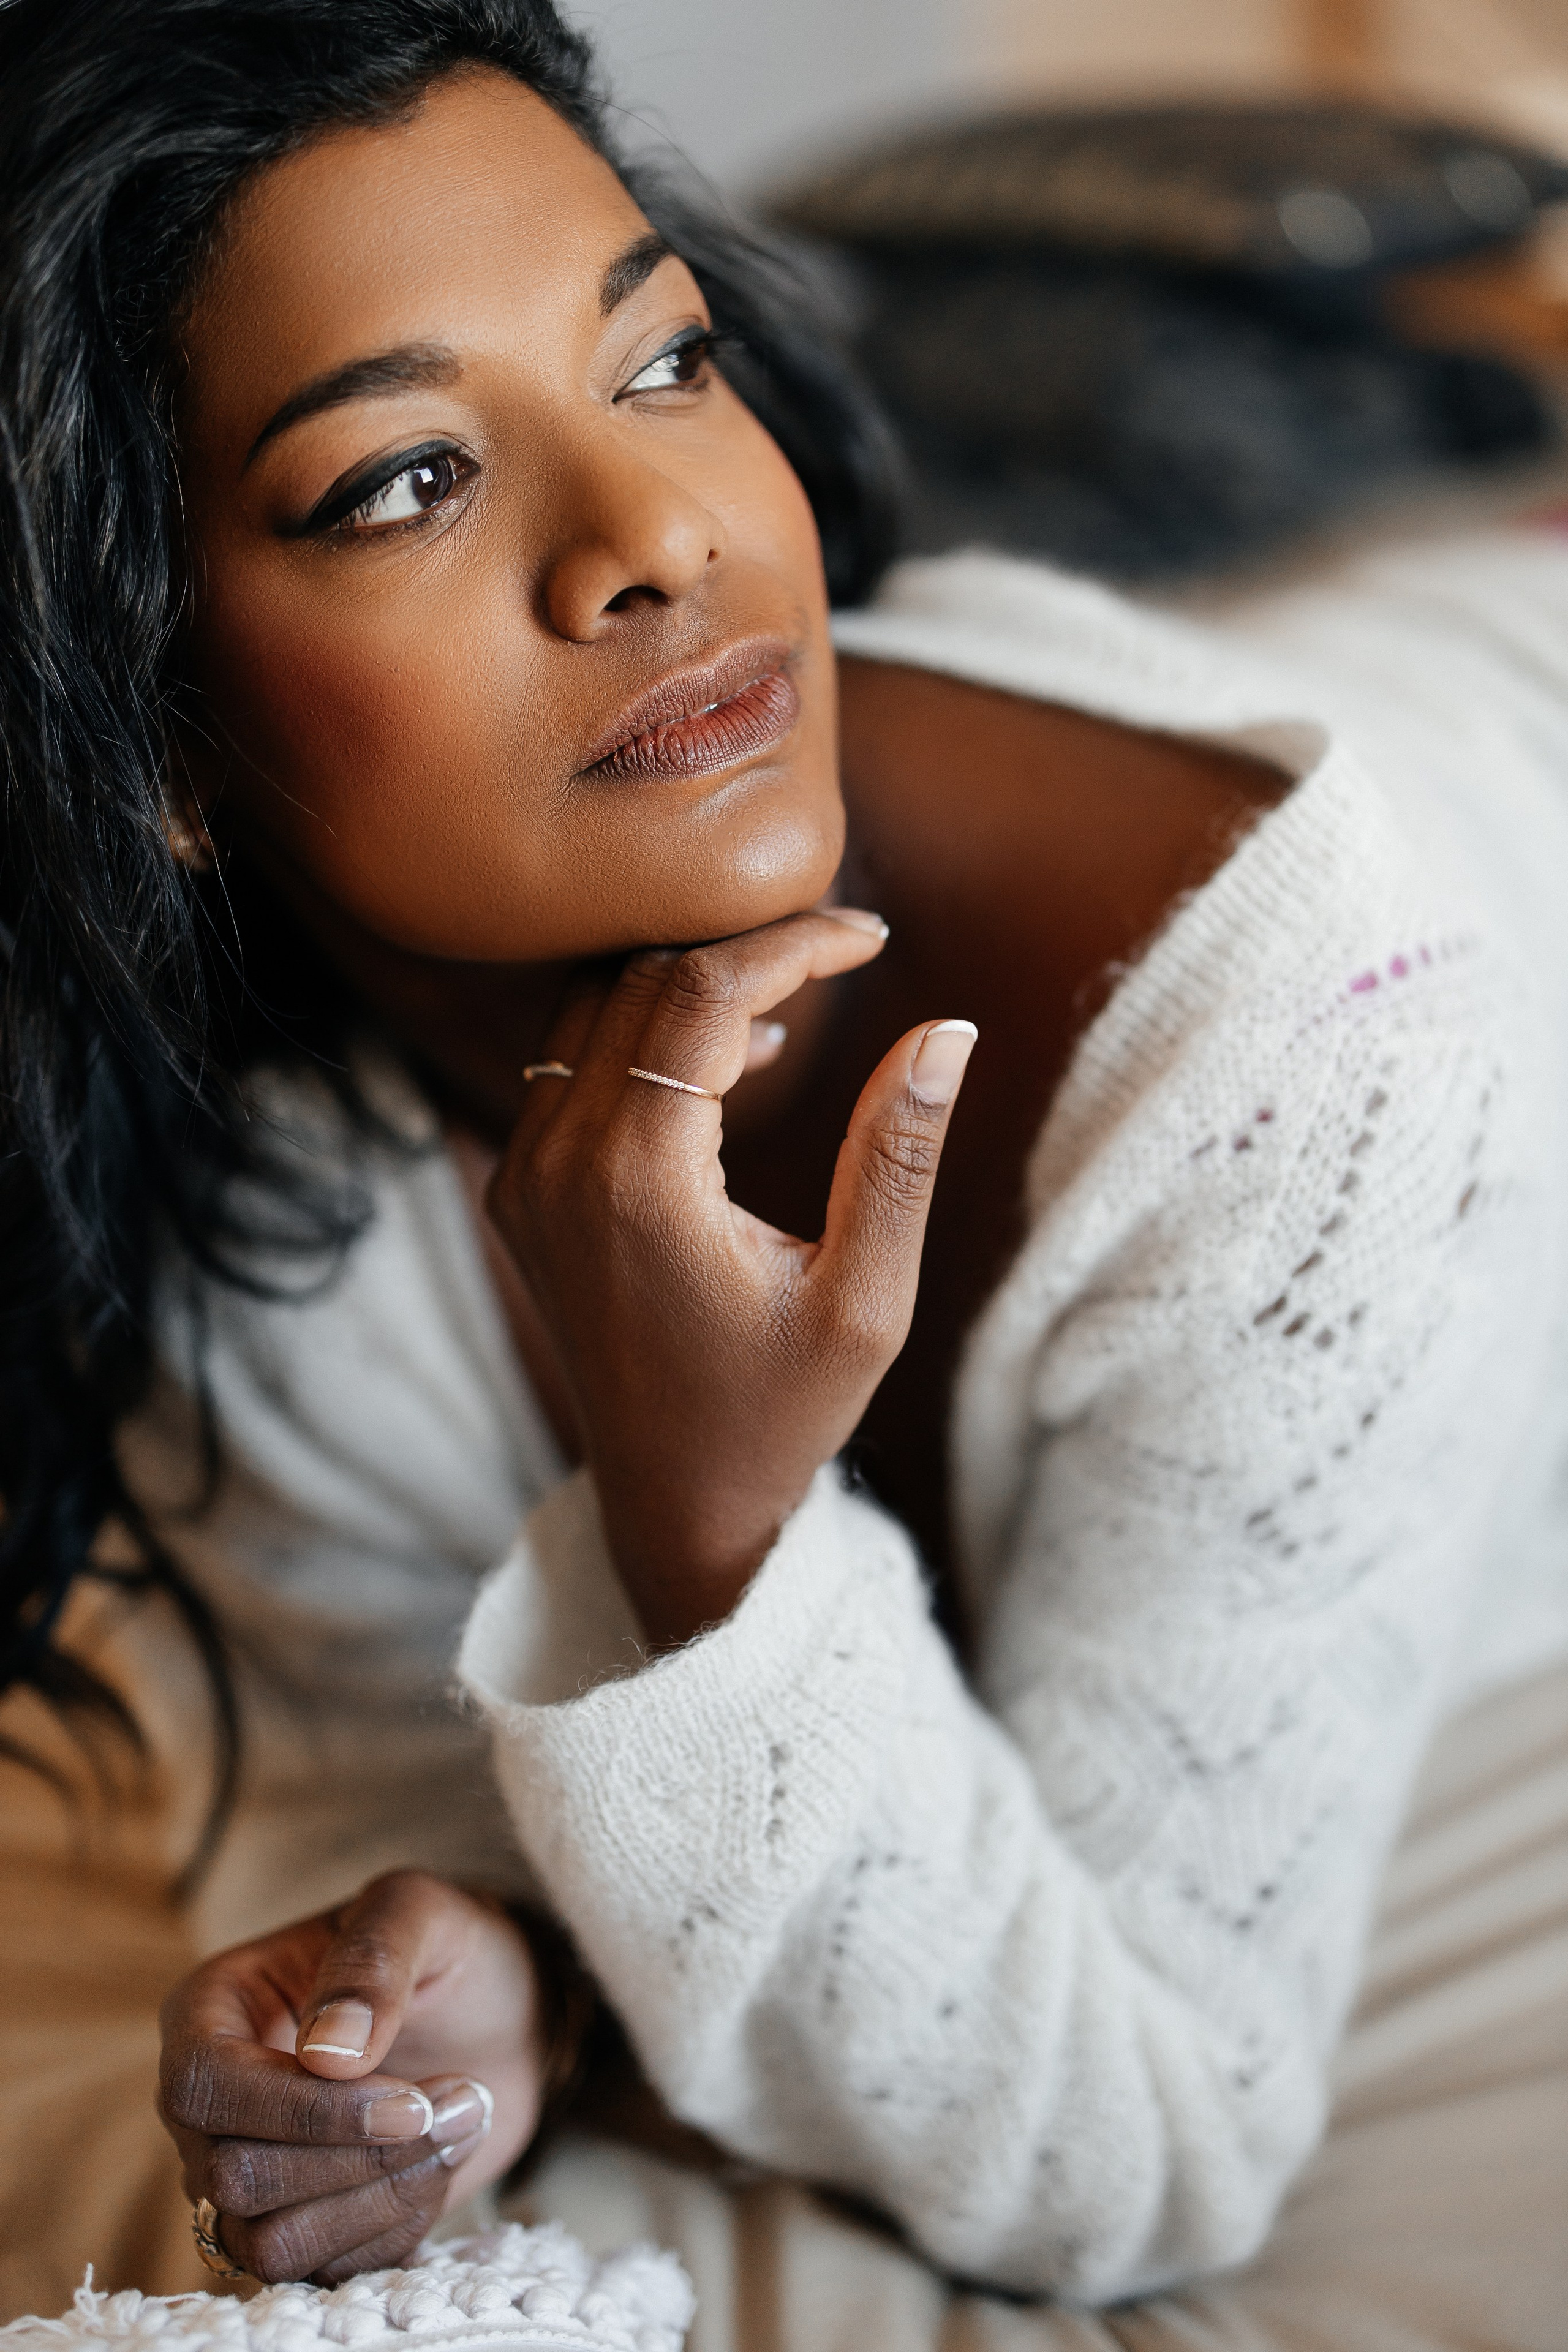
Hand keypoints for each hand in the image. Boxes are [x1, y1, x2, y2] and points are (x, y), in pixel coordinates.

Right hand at [159, 1871, 545, 2284]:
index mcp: (211, 2010)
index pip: (205, 2085)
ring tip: (460, 2122)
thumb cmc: (447, 1949)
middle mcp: (211, 2105)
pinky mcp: (302, 2228)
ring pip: (271, 2243)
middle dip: (361, 2155)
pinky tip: (443, 2162)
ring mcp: (250, 2176)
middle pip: (236, 2177)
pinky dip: (397, 2228)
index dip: (302, 2109)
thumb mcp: (418, 1913)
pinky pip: (323, 2274)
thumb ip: (372, 1961)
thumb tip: (326, 2054)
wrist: (500, 2013)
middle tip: (459, 2098)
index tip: (406, 2100)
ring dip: (385, 2196)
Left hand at [488, 909, 974, 1643]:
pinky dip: (646, 1031)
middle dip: (746, 946)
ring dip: (691, 982)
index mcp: (638, 1180)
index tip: (870, 935)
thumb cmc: (779, 1415)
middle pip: (644, 979)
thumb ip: (897, 1156)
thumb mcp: (865, 1300)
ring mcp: (525, 1174)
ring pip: (596, 1006)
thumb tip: (948, 1031)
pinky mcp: (521, 1190)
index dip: (794, 942)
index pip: (705, 991)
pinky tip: (732, 1057)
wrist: (675, 1505)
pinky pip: (571, 1061)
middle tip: (841, 947)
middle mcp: (559, 1162)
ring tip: (795, 996)